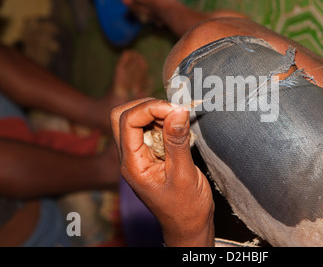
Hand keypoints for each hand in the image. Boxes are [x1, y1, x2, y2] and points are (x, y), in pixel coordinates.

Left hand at [110, 98, 214, 246]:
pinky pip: (150, 130)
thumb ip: (178, 141)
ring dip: (157, 114)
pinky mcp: (150, 155)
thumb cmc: (186, 208)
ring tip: (179, 120)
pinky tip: (179, 129)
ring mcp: (139, 155)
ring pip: (136, 120)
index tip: (176, 109)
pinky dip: (163, 122)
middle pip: (123, 116)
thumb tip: (178, 110)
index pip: (128, 121)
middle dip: (147, 106)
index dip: (151, 108)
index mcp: (133, 163)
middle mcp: (131, 157)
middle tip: (173, 111)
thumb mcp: (183, 174)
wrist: (188, 226)